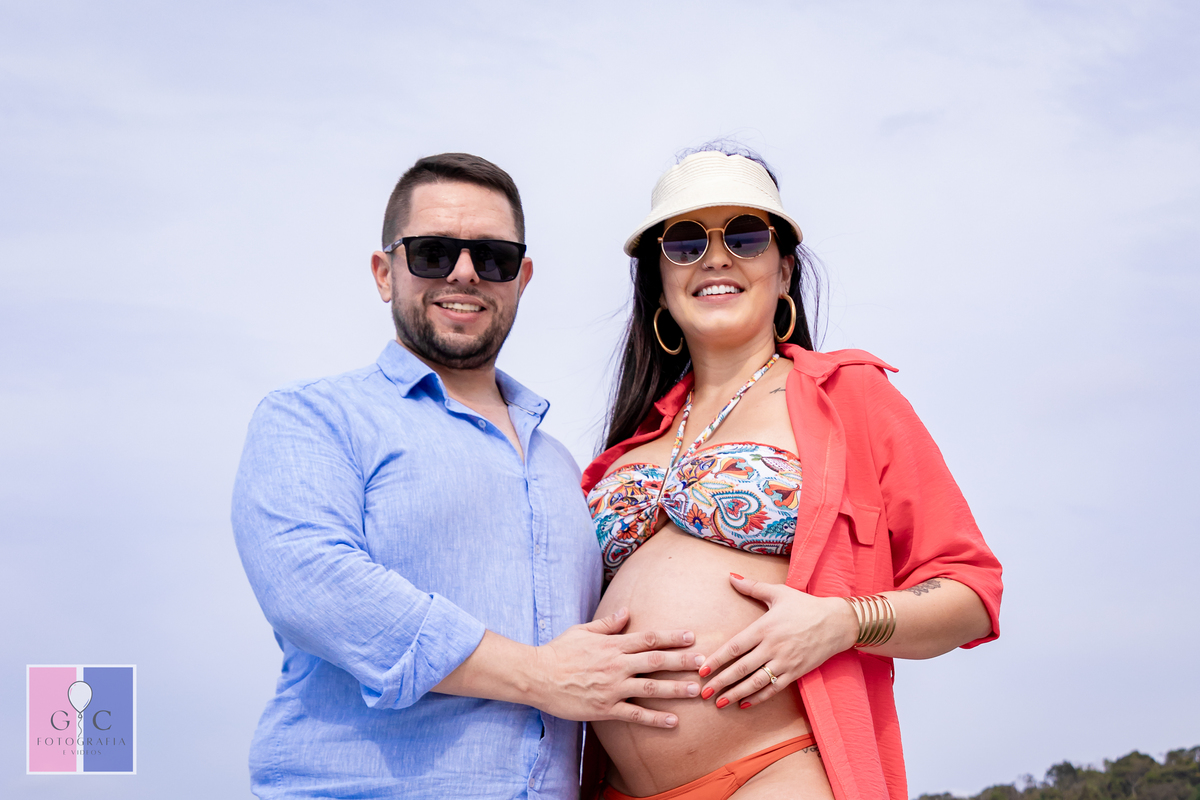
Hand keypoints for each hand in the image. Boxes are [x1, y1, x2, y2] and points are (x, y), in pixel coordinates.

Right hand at [532, 607, 704, 727]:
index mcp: (612, 644)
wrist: (536, 676)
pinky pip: (634, 714)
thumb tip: (626, 611)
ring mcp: (611, 688)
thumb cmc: (558, 651)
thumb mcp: (582, 630)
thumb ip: (607, 623)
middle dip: (682, 661)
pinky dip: (655, 718)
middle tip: (704, 662)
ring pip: (650, 688)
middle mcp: (616, 665)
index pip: (648, 638)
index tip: (691, 636)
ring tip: (696, 690)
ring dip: (675, 689)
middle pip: (655, 661)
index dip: (671, 637)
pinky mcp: (604, 708)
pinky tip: (673, 721)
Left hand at [697, 574, 856, 709]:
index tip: (702, 670)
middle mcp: (773, 647)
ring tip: (720, 703)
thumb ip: (753, 587)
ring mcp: (785, 662)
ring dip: (737, 694)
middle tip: (704, 693)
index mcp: (765, 627)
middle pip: (742, 668)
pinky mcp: (796, 672)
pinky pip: (774, 689)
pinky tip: (745, 704)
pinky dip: (759, 698)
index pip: (736, 647)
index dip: (718, 660)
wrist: (837, 622)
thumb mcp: (779, 592)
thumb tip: (730, 576)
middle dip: (722, 682)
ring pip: (756, 682)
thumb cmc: (805, 606)